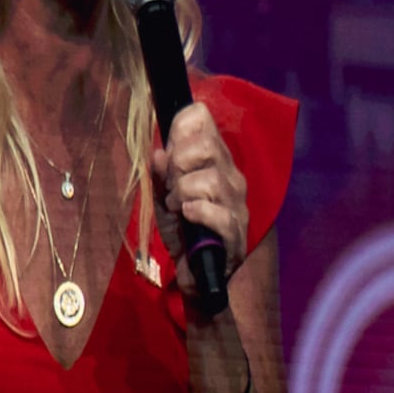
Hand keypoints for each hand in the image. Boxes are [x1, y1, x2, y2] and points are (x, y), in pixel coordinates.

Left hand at [157, 100, 248, 269]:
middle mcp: (230, 177)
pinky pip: (219, 213)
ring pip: (211, 180)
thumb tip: (157, 152)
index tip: (169, 145)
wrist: (197, 269)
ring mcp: (235, 203)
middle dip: (180, 161)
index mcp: (213, 162)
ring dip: (184, 190)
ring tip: (177, 205)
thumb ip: (161, 173)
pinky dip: (198, 211)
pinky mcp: (235, 231)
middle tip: (171, 182)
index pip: (206, 123)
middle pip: (209, 147)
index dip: (184, 126)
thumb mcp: (164, 196)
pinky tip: (187, 215)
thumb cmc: (183, 227)